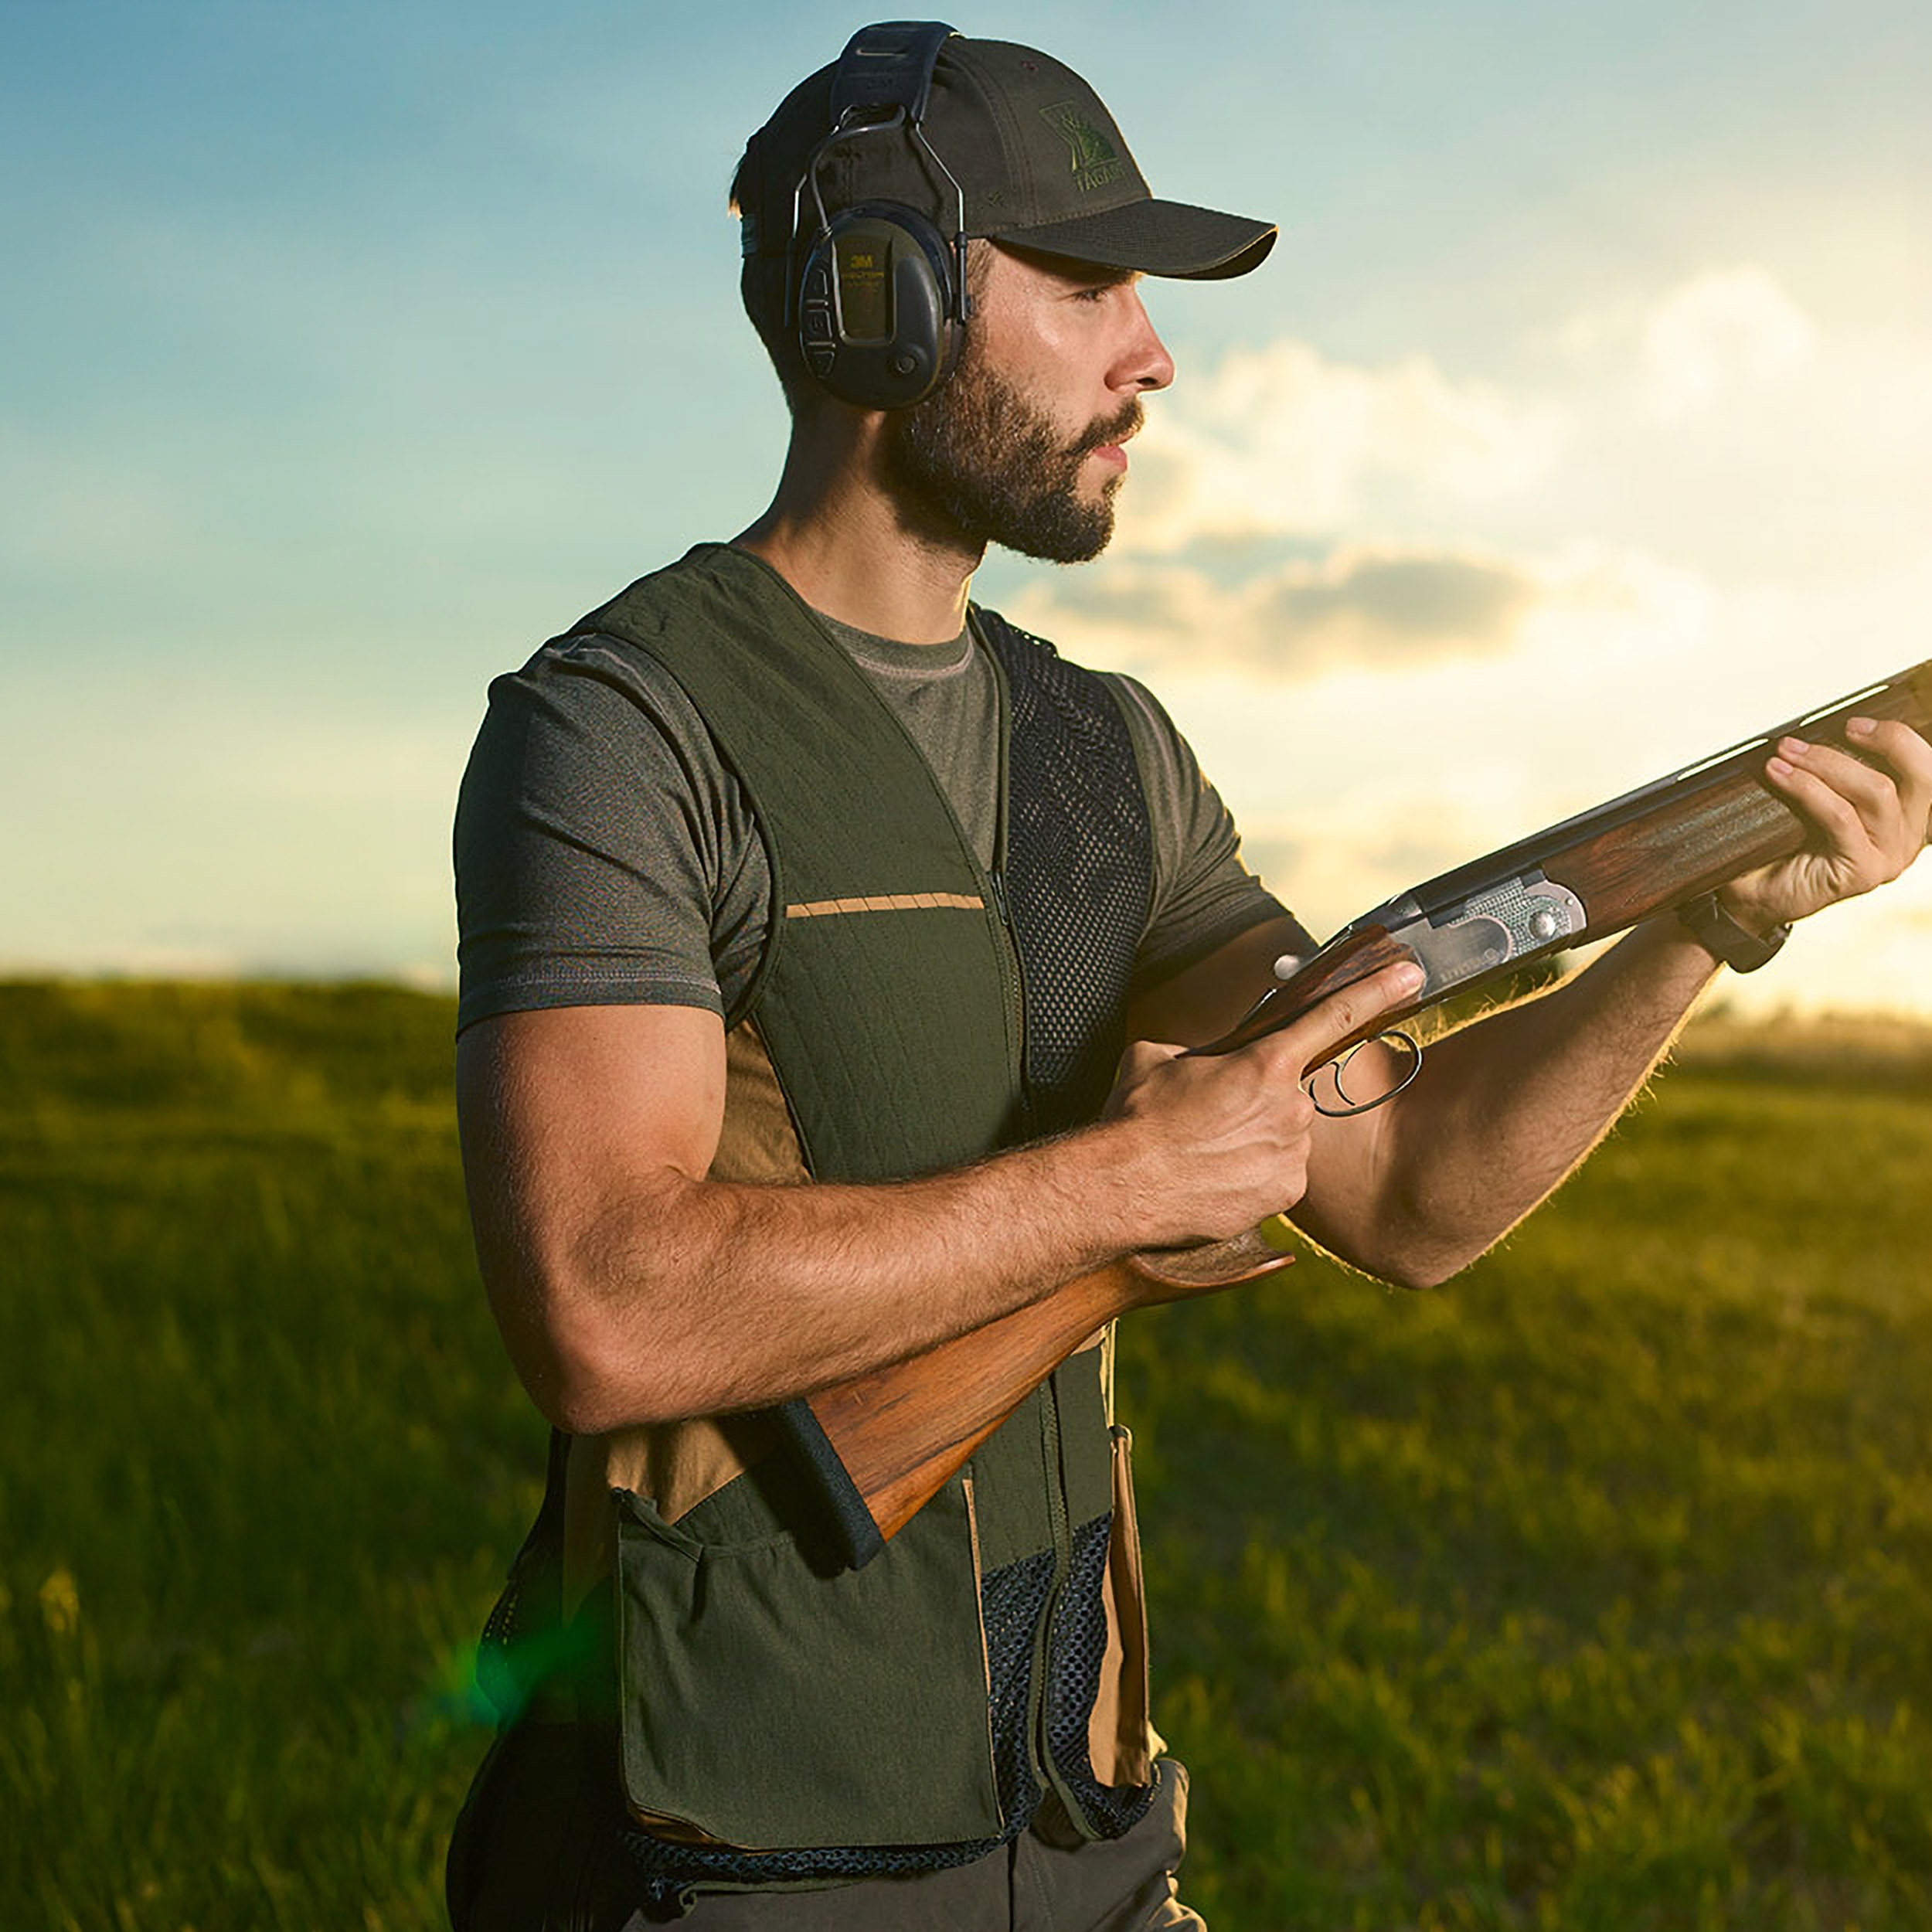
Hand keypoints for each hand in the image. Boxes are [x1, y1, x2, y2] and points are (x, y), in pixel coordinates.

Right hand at [1102, 958, 1424, 1246]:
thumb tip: (1203, 1056)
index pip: (1333, 1016)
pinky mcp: (1285, 1194)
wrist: (1124, 1187)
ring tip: (1205, 1150)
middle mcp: (1290, 1108)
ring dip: (1253, 1138)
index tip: (1409, 976)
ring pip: (1284, 1136)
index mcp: (1265, 1063)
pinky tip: (1216, 1176)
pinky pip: (1279, 1173)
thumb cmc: (1137, 1120)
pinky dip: (1252, 1173)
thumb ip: (1196, 1048)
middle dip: (1257, 1099)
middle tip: (1212, 1116)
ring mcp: (1292, 1154)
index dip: (1376, 991)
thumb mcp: (1156, 1058)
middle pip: (1287, 1092)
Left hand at [1721, 718, 1931, 933]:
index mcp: (1908, 817)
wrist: (1752, 896)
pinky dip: (1807, 788)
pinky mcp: (1863, 872)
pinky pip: (1841, 817)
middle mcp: (1908, 839)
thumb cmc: (1784, 844)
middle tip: (1839, 728)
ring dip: (1826, 763)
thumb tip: (1824, 727)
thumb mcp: (1818, 800)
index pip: (1927, 769)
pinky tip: (1779, 774)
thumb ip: (1838, 773)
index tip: (1854, 722)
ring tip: (1786, 752)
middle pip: (1919, 775)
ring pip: (1876, 791)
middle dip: (1883, 741)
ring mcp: (1889, 858)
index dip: (1900, 738)